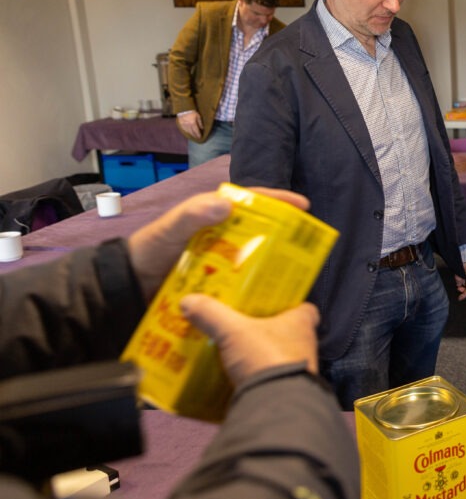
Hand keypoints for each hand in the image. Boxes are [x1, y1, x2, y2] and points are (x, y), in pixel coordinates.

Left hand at [127, 188, 310, 299]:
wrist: (128, 285)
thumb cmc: (149, 248)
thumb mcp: (170, 227)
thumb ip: (193, 214)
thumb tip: (226, 204)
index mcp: (214, 215)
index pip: (252, 202)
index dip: (279, 201)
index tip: (304, 206)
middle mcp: (222, 236)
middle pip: (259, 232)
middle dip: (282, 237)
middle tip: (304, 248)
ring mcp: (221, 260)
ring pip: (253, 259)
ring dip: (271, 266)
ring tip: (293, 275)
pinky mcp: (218, 283)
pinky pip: (242, 284)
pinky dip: (254, 289)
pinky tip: (269, 298)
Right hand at [177, 110, 202, 139]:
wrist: (183, 108)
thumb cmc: (192, 111)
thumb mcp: (198, 116)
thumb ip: (200, 122)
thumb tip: (202, 128)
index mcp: (193, 123)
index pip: (196, 131)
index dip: (198, 135)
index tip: (200, 137)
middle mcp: (188, 125)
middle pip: (192, 132)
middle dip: (194, 135)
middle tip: (197, 138)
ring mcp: (183, 125)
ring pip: (187, 131)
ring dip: (191, 134)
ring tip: (193, 136)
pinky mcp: (180, 124)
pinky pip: (184, 129)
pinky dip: (186, 131)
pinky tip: (188, 132)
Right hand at [180, 295, 319, 383]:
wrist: (276, 406)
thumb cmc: (266, 358)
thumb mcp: (233, 331)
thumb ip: (212, 314)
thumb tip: (189, 301)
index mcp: (301, 324)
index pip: (307, 309)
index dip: (291, 305)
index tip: (273, 304)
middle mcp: (305, 347)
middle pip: (290, 333)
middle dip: (269, 330)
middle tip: (244, 326)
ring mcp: (298, 372)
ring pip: (280, 357)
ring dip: (262, 356)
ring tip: (236, 352)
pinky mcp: (288, 392)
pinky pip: (272, 380)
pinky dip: (257, 378)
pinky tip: (236, 378)